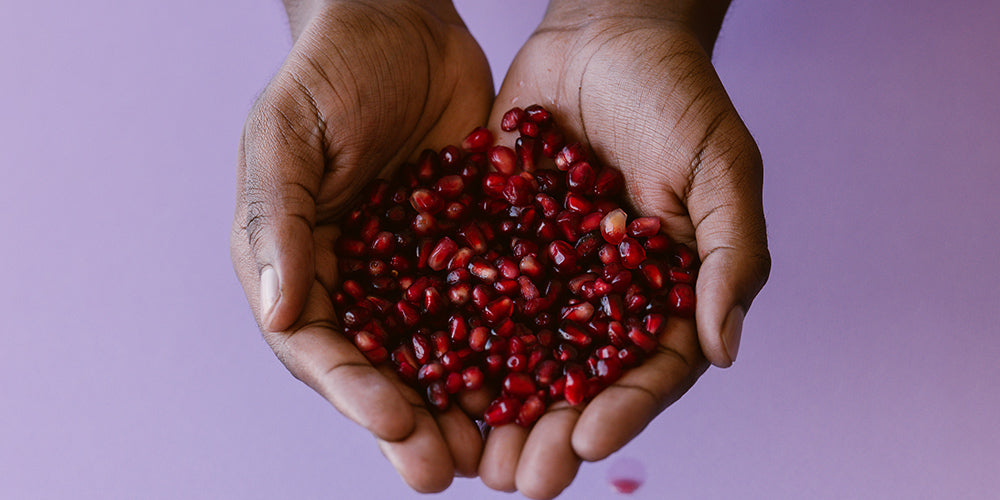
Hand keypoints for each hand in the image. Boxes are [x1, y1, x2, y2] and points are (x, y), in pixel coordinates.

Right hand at [229, 0, 492, 491]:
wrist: (402, 21)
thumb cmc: (331, 70)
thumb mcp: (288, 134)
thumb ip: (278, 220)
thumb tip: (276, 315)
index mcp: (299, 265)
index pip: (318, 345)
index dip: (353, 390)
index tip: (395, 423)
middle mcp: (357, 282)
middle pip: (381, 368)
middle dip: (412, 423)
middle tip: (448, 469)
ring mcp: (416, 272)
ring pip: (440, 355)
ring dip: (466, 406)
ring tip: (498, 452)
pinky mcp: (472, 251)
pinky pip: (491, 309)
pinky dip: (511, 350)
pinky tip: (540, 384)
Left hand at [477, 3, 770, 496]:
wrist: (606, 35)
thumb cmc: (678, 96)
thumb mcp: (722, 168)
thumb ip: (732, 255)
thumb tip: (724, 349)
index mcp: (664, 293)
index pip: (650, 368)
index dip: (625, 408)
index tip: (588, 442)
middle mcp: (601, 297)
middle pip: (578, 381)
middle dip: (551, 432)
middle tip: (520, 477)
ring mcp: (546, 276)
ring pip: (518, 356)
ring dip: (495, 408)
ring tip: (470, 452)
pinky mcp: (495, 246)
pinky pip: (470, 299)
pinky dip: (449, 340)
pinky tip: (424, 376)